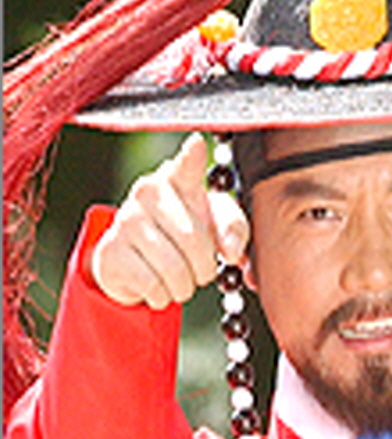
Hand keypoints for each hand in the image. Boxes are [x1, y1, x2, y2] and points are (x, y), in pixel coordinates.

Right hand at [91, 133, 248, 308]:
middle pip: (193, 239)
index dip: (192, 156)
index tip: (197, 143)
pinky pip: (152, 285)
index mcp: (177, 178)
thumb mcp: (216, 227)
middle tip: (202, 272)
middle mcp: (148, 191)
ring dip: (184, 286)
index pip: (186, 166)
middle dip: (205, 267)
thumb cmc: (185, 235)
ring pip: (173, 268)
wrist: (137, 264)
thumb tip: (232, 252)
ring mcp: (126, 219)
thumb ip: (233, 231)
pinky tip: (156, 286)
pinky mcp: (111, 250)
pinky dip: (162, 296)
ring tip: (179, 280)